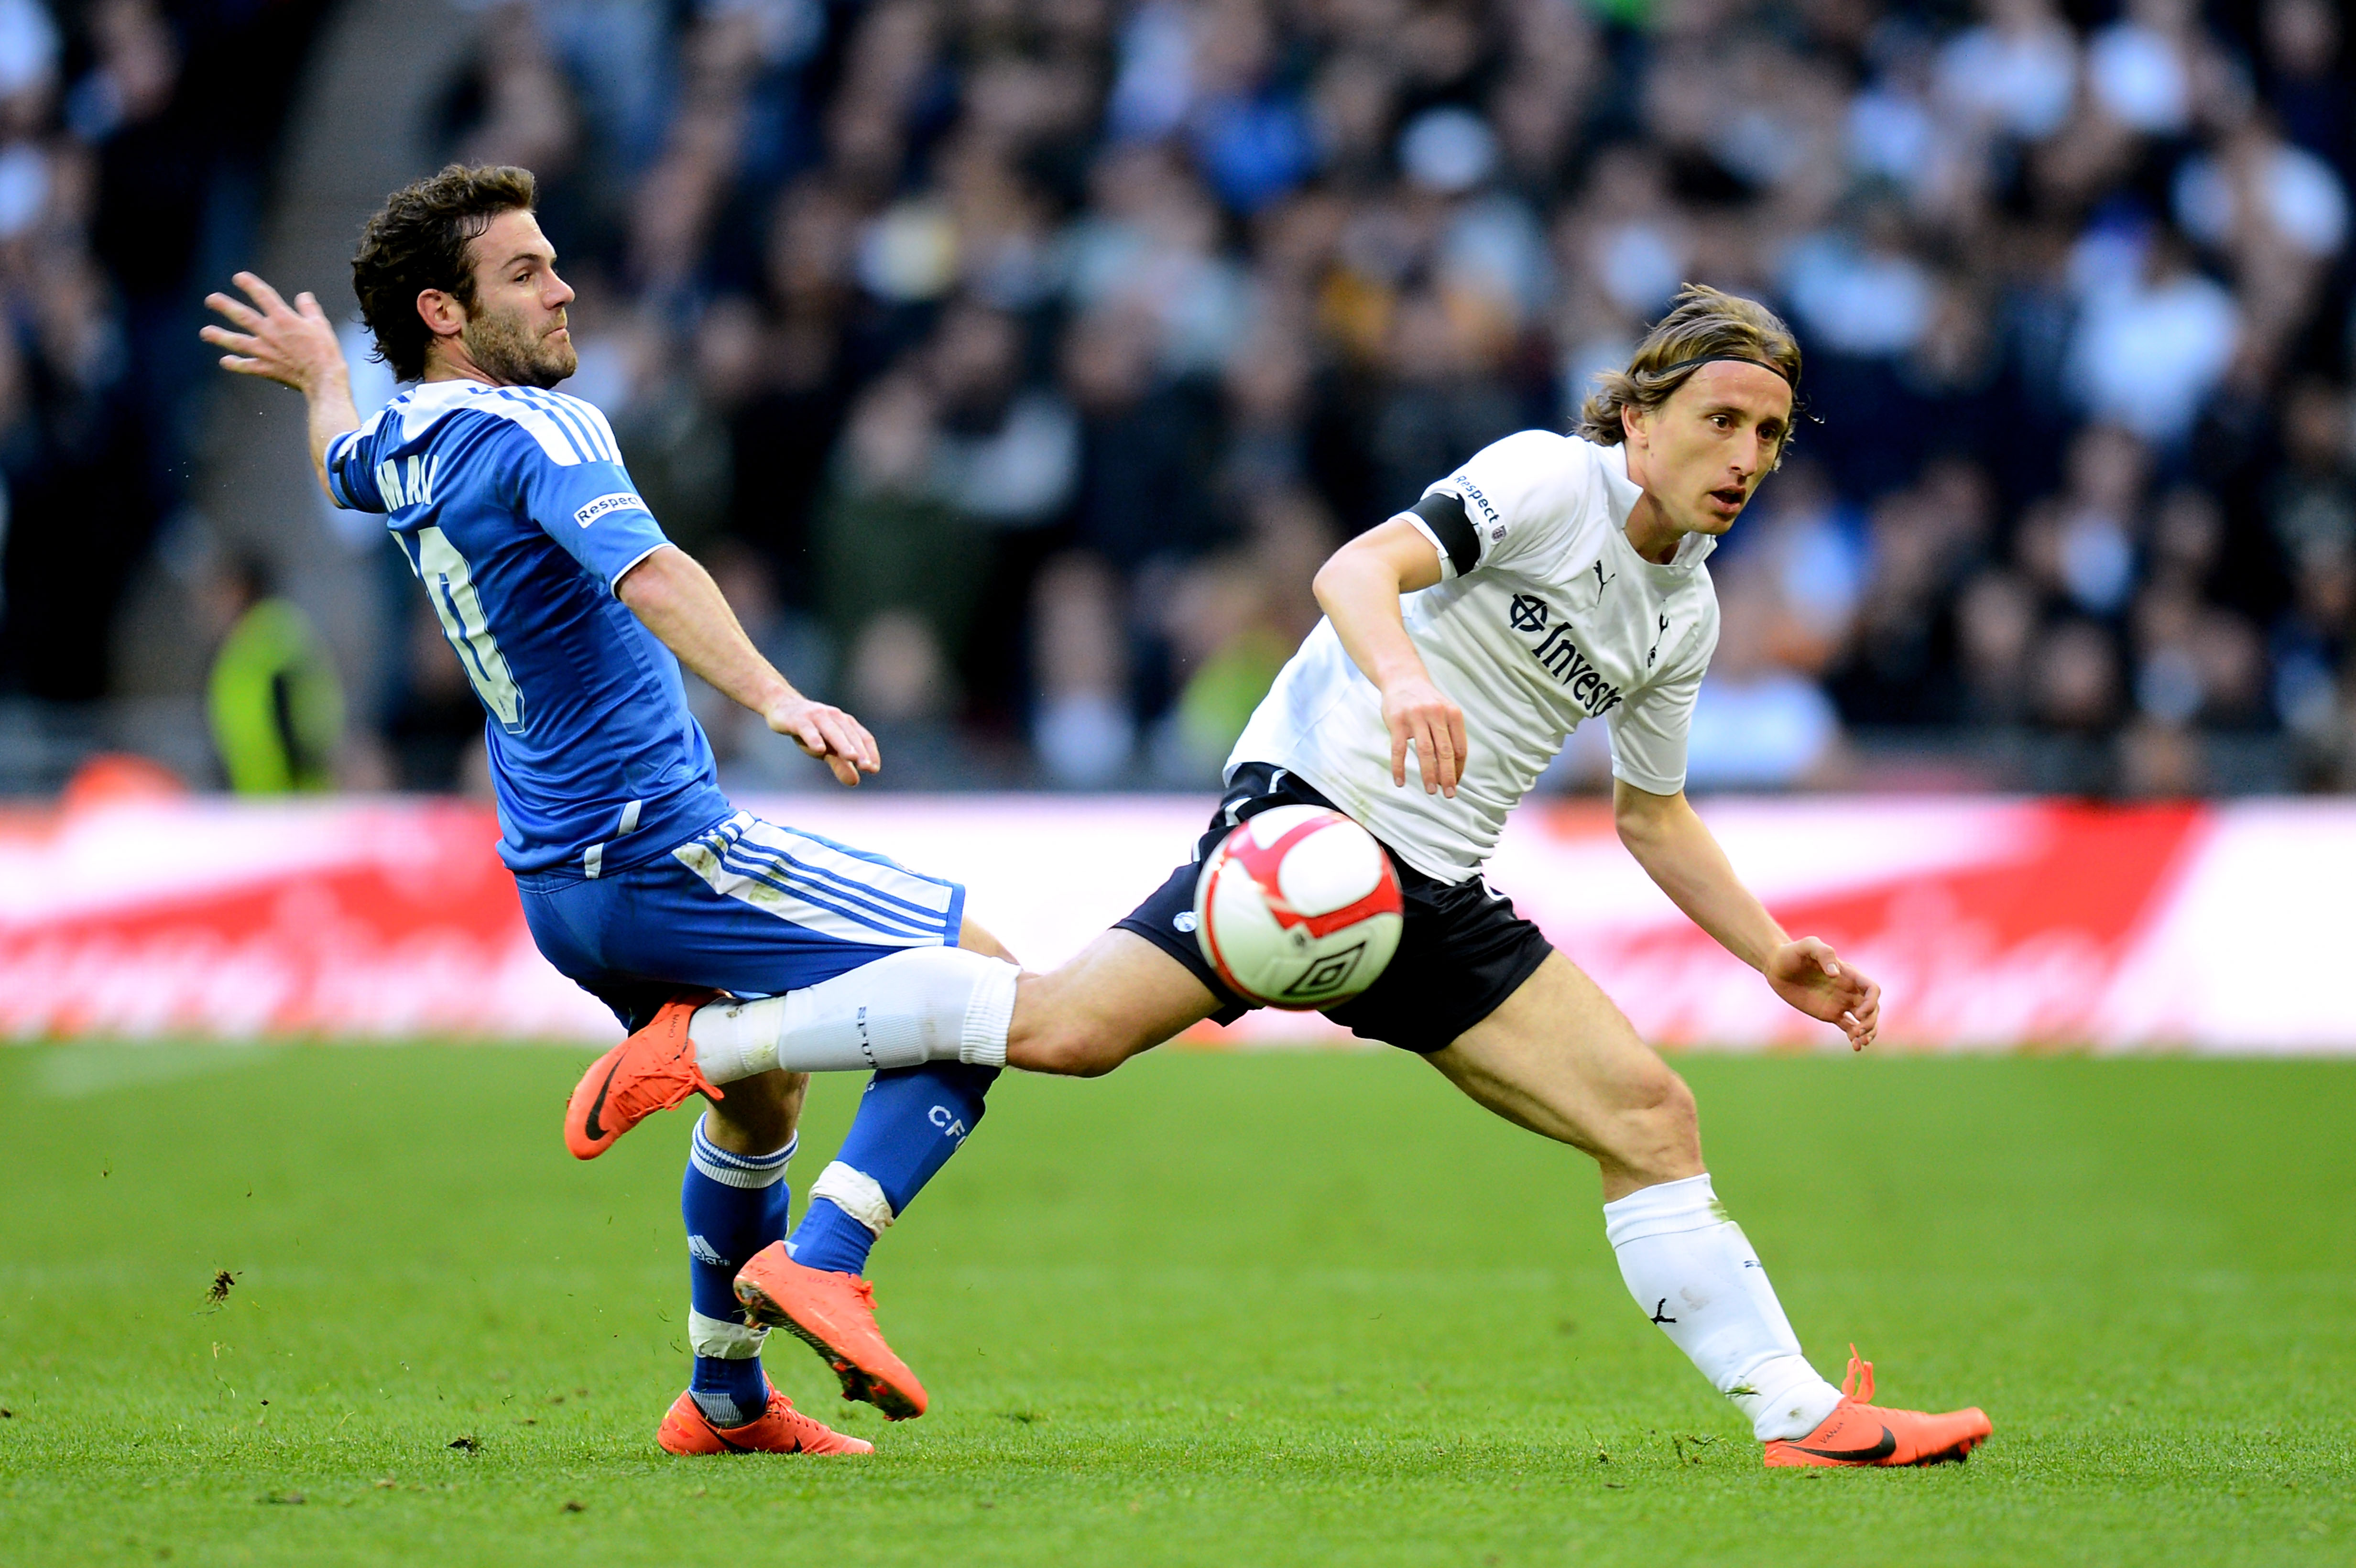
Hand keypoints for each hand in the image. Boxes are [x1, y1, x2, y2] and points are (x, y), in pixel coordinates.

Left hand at [201, 272, 345, 394]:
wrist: (323, 379)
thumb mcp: (321, 325)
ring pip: (237, 342)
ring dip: (220, 336)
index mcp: (284, 319)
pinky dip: (235, 364)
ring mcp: (265, 352)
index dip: (250, 285)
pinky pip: (246, 366)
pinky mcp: (266, 369)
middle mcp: (269, 333)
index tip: (239, 277)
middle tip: (210, 300)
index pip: (263, 296)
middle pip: (242, 316)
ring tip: (205, 332)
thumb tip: (303, 296)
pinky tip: (224, 361)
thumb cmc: (325, 351)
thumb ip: (309, 308)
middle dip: (225, 306)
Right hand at [766, 695, 879, 786]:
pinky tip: (819, 749)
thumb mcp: (826, 749)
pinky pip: (807, 729)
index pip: (863, 737)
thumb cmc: (811, 730)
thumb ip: (840, 764)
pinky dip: (814, 738)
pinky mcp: (798, 720)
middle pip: (850, 735)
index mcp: (845, 723)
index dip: (870, 753)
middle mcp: (834, 717)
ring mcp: (816, 716)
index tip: (874, 769)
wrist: (782, 706)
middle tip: (866, 767)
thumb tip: (855, 782)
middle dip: (860, 751)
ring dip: (843, 744)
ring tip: (852, 758)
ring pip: (832, 731)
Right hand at [1382, 674, 1467, 796]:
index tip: (1455, 783)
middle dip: (1448, 776)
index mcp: (1453, 714)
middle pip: (1445, 752)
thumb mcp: (1444, 712)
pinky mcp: (1397, 721)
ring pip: (1425, 752)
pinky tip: (1400, 782)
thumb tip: (1454, 769)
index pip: (1460, 748)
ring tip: (1431, 791)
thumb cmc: (1426, 701)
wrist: (1402, 679)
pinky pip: (1399, 750)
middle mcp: (1436, 714)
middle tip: (1449, 794)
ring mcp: (1416, 717)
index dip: (1458, 769)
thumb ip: (1450, 735)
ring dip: (1429, 774)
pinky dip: (1399, 768)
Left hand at [1765, 937, 1879, 1050]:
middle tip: (1858, 1031)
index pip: (1872, 989)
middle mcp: (1848, 989)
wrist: (1776, 966)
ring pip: (1864, 1020)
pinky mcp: (1830, 1013)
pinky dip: (1855, 1037)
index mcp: (1848, 974)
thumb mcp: (1807, 946)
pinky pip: (1849, 1027)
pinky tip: (1855, 1047)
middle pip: (1872, 1008)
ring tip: (1860, 1042)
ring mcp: (1840, 1002)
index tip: (1858, 1013)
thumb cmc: (1792, 952)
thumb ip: (1824, 953)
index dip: (1871, 1003)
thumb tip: (1835, 973)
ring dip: (1868, 1032)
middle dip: (1871, 1021)